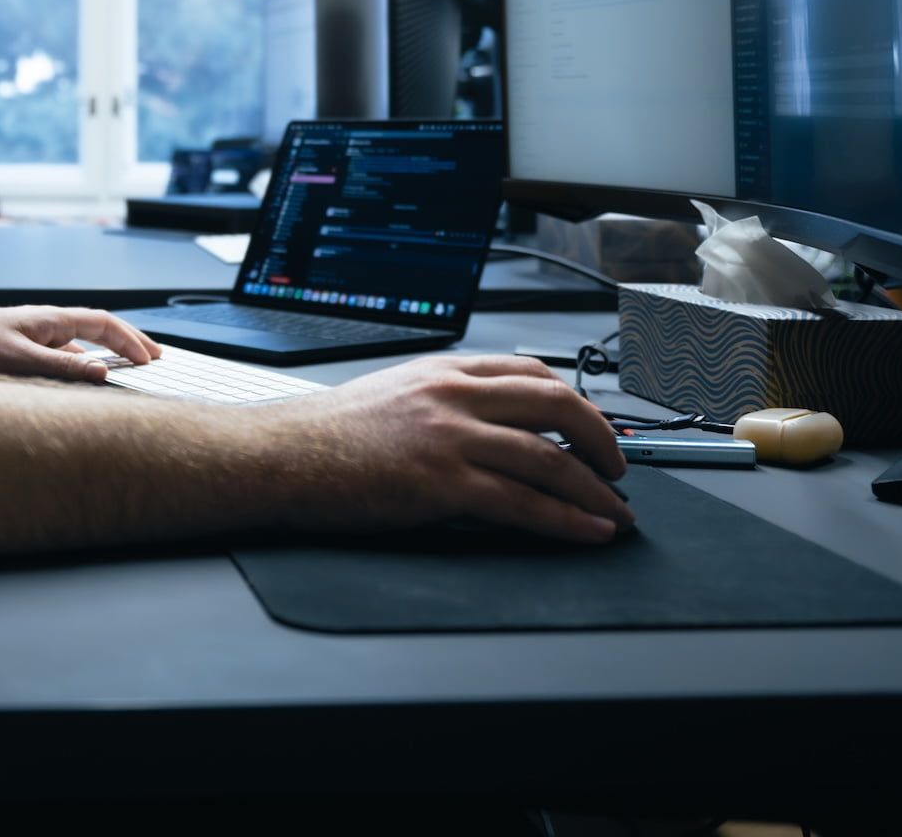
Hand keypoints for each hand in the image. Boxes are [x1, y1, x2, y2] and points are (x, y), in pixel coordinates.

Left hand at [0, 306, 162, 383]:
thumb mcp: (18, 360)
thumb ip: (61, 367)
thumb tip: (101, 372)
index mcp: (50, 318)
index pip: (102, 322)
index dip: (130, 339)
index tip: (151, 359)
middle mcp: (45, 325)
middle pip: (97, 330)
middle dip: (127, 343)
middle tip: (153, 358)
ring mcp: (34, 338)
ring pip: (79, 346)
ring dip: (105, 357)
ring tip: (126, 371)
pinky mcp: (21, 353)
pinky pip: (61, 358)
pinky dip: (81, 368)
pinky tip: (83, 382)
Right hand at [273, 354, 633, 543]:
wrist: (281, 456)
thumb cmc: (325, 434)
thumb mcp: (394, 393)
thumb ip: (443, 400)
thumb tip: (486, 426)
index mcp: (444, 369)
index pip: (533, 372)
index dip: (576, 402)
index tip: (591, 427)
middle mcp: (454, 394)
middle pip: (558, 404)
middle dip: (603, 438)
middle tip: (620, 469)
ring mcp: (451, 437)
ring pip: (551, 455)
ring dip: (596, 490)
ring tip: (617, 512)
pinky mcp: (443, 483)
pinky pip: (523, 502)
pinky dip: (566, 520)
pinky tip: (587, 531)